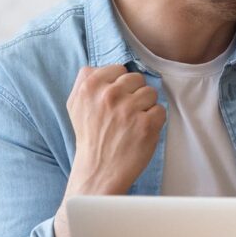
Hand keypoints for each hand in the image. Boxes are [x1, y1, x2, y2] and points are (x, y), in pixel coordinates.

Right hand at [65, 64, 165, 195]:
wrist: (98, 170)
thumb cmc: (90, 137)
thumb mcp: (75, 104)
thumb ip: (86, 80)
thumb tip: (101, 66)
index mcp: (90, 86)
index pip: (119, 69)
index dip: (120, 86)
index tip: (115, 100)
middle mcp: (109, 95)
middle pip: (137, 79)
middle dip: (134, 95)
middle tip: (123, 114)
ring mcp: (129, 110)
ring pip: (151, 93)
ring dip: (145, 107)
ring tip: (131, 123)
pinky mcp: (146, 124)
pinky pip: (160, 110)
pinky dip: (154, 122)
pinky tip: (140, 132)